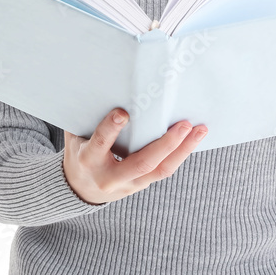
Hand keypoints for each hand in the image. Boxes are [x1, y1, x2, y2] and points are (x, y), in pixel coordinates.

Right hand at [63, 108, 207, 205]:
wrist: (79, 189)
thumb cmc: (79, 152)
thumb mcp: (76, 136)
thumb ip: (87, 117)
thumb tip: (105, 85)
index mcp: (89, 159)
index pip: (101, 143)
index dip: (111, 128)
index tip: (123, 112)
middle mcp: (110, 176)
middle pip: (142, 162)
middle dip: (166, 144)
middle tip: (183, 124)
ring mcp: (129, 184)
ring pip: (161, 170)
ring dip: (183, 150)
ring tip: (200, 130)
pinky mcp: (142, 184)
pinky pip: (164, 170)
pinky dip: (181, 154)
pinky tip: (193, 139)